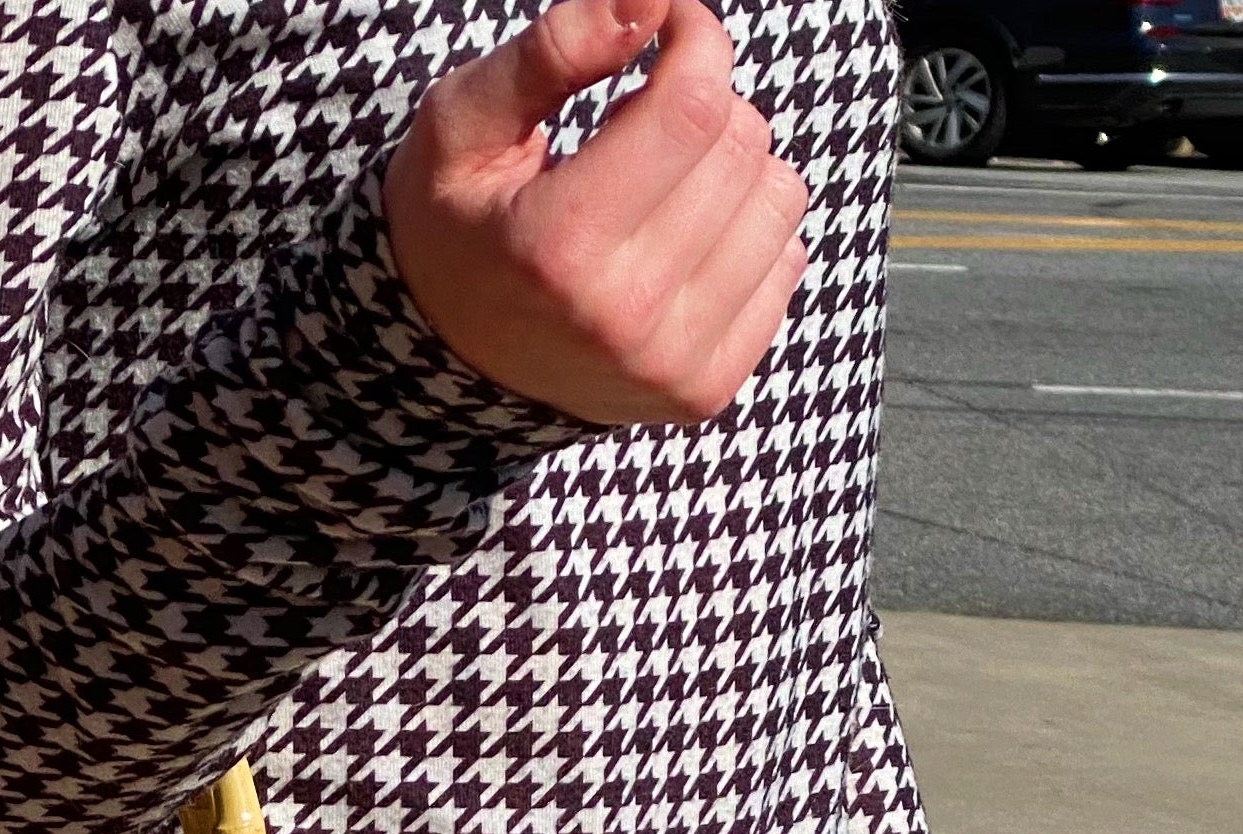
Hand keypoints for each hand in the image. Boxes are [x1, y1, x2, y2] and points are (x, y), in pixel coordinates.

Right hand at [383, 0, 810, 425]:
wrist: (453, 362)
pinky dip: (747, 234)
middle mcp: (621, 316)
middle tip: (640, 130)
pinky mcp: (705, 389)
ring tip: (662, 191)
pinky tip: (684, 246)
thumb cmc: (460, 227)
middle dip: (705, 108)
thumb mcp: (463, 128)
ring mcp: (670, 363)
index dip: (695, 40)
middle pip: (741, 146)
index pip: (693, 106)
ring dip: (732, 171)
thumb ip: (551, 51)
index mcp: (557, 248)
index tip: (666, 31)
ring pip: (779, 199)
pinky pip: (789, 262)